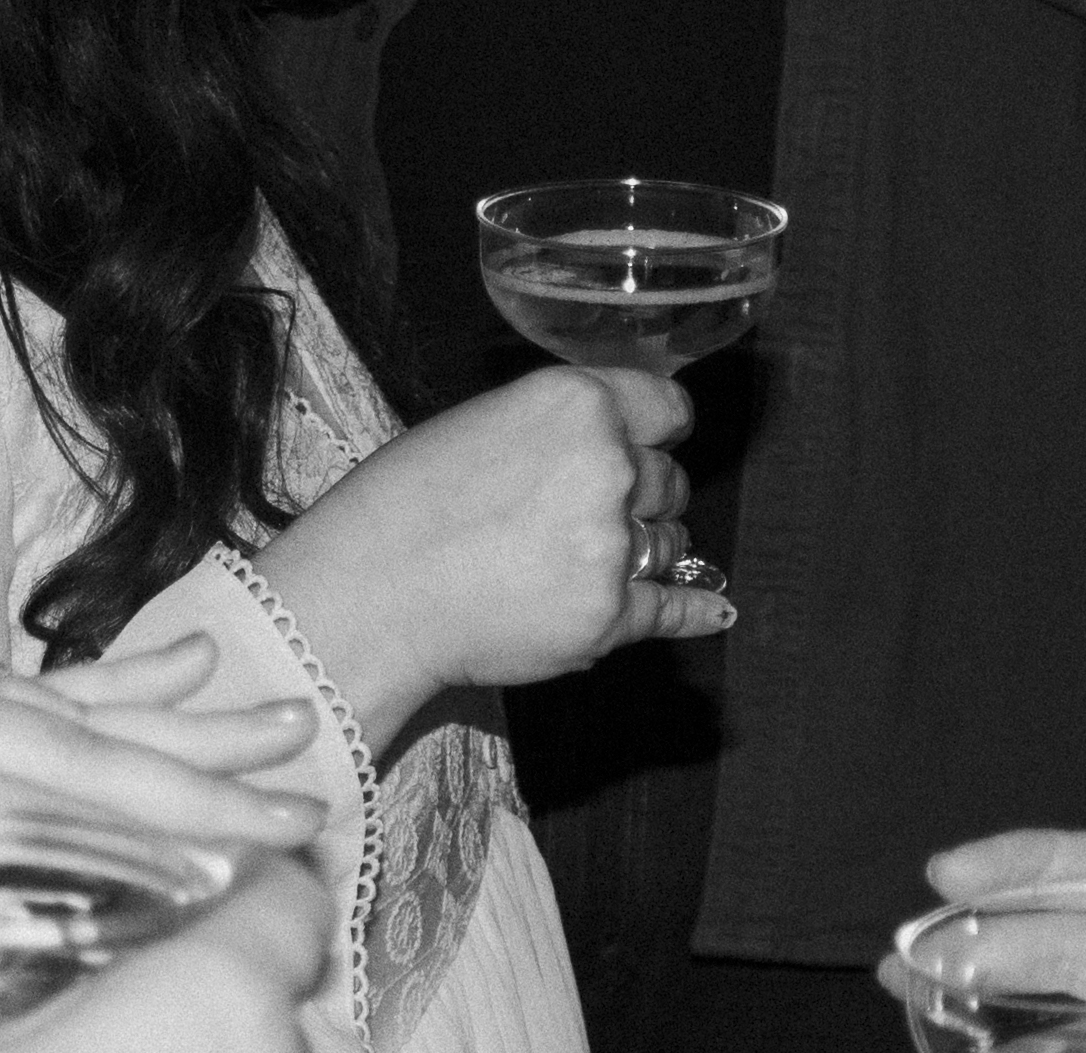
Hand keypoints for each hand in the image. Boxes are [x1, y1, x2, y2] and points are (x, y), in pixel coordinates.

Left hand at [0, 634, 325, 848]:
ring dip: (181, 721)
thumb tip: (56, 981)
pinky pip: (26, 683)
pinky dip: (106, 681)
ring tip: (280, 717)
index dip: (172, 838)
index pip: (59, 820)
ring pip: (71, 711)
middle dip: (207, 782)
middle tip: (308, 796)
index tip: (265, 859)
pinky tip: (178, 666)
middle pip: (87, 761)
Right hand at [251, 365, 738, 741]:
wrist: (368, 595)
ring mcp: (612, 545)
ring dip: (641, 551)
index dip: (663, 429)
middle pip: (667, 481)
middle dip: (640, 497)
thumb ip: (556, 431)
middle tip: (583, 517)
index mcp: (575, 403)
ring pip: (667, 544)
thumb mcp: (480, 426)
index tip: (663, 441)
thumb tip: (614, 450)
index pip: (665, 407)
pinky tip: (716, 610)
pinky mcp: (608, 615)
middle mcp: (607, 466)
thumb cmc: (402, 508)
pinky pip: (671, 609)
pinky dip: (696, 611)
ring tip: (579, 563)